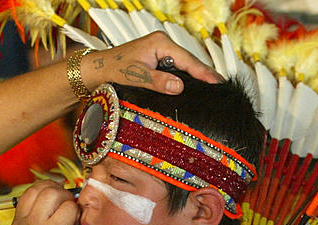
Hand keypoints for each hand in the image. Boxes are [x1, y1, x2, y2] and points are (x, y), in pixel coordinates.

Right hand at [9, 180, 83, 224]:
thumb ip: (33, 215)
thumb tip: (54, 192)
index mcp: (20, 221)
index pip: (34, 190)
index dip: (49, 187)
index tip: (57, 195)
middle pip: (52, 192)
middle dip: (65, 196)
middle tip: (69, 208)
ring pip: (70, 208)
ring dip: (76, 216)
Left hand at [81, 32, 221, 94]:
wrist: (96, 71)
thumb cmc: (112, 70)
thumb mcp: (136, 77)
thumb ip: (158, 82)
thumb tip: (179, 87)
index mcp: (159, 43)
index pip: (187, 59)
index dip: (203, 73)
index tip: (217, 83)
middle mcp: (162, 45)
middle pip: (189, 62)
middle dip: (204, 75)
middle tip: (221, 88)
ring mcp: (160, 53)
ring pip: (183, 66)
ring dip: (195, 78)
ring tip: (212, 89)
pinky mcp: (157, 62)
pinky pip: (175, 70)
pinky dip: (185, 79)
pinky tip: (193, 88)